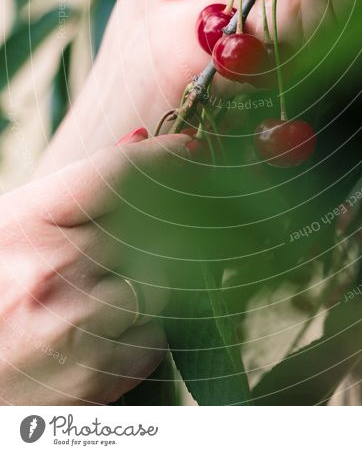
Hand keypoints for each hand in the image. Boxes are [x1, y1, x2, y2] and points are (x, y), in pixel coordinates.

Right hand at [1, 130, 188, 403]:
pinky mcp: (94, 378)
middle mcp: (53, 272)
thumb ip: (78, 186)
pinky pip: (155, 338)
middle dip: (163, 222)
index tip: (189, 148)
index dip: (162, 156)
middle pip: (151, 227)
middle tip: (156, 226)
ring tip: (109, 288)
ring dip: (150, 281)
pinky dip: (143, 332)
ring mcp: (75, 327)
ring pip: (160, 283)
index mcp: (28, 225)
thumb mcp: (16, 224)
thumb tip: (140, 138)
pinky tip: (108, 329)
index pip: (116, 174)